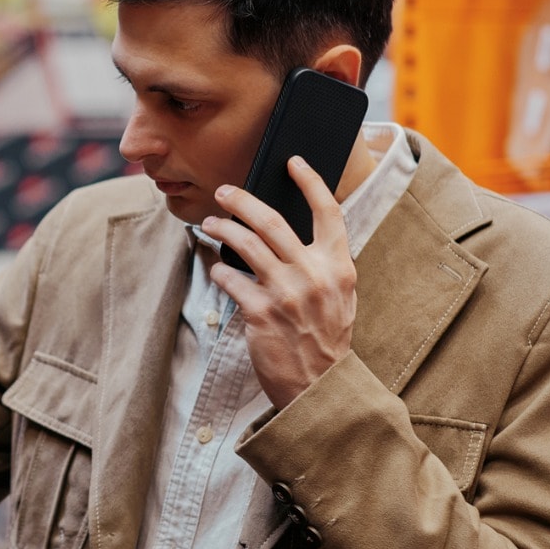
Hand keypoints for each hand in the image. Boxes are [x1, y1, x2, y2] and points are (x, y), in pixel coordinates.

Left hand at [201, 156, 356, 409]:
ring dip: (223, 229)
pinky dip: (220, 270)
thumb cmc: (326, 339)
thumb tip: (290, 233)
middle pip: (273, 221)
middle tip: (223, 192)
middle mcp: (315, 274)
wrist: (320, 386)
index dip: (311, 182)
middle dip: (242, 200)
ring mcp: (287, 293)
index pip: (328, 212)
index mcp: (339, 266)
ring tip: (210, 224)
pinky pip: (231, 279)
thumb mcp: (340, 297)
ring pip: (246, 245)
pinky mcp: (261, 313)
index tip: (293, 162)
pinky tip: (217, 268)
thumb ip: (322, 265)